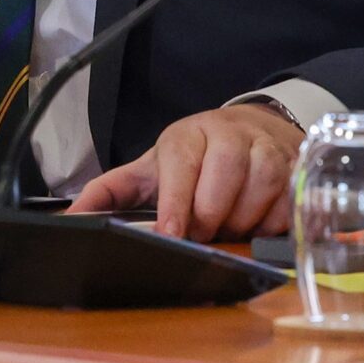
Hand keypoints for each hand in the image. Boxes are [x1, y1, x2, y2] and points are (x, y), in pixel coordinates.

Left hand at [67, 102, 302, 240]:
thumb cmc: (193, 158)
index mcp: (187, 135)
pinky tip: (256, 224)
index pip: (182, 164)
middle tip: (203, 234)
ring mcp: (265, 147)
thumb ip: (109, 193)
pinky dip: (271, 221)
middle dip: (212, 214)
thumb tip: (70, 219)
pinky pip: (287, 199)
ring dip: (243, 218)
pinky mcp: (293, 164)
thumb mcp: (149, 170)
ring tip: (228, 228)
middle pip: (225, 173)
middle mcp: (228, 134)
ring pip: (261, 184)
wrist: (250, 127)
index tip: (174, 234)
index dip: (178, 202)